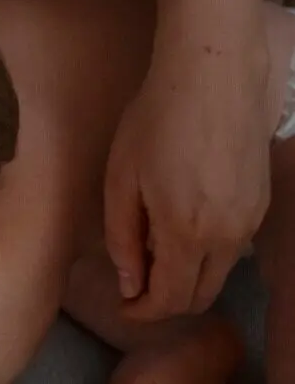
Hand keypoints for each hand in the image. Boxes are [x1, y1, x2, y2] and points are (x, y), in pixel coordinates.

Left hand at [105, 38, 269, 319]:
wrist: (214, 72)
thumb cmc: (157, 117)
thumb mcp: (122, 176)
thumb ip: (123, 236)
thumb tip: (130, 283)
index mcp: (188, 233)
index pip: (171, 301)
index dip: (143, 311)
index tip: (122, 305)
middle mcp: (229, 236)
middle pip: (201, 296)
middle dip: (166, 301)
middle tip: (136, 284)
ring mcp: (251, 219)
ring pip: (220, 272)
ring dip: (188, 276)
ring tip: (155, 250)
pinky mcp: (262, 201)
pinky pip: (234, 245)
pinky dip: (208, 251)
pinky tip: (184, 224)